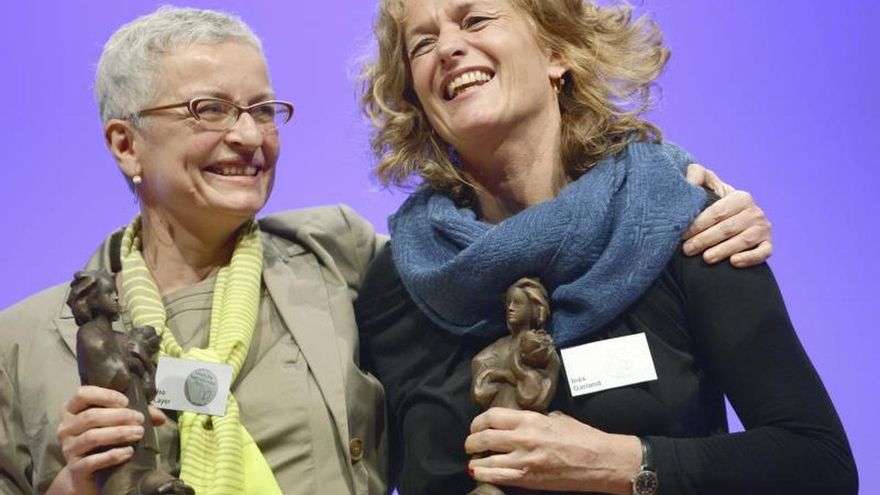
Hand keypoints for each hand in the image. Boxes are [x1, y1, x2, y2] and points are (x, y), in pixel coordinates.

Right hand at [53, 386, 162, 494]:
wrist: (85, 472)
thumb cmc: (101, 439)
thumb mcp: (113, 422)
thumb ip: (134, 414)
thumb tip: (160, 417)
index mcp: (71, 410)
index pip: (82, 394)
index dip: (105, 395)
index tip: (125, 402)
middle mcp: (65, 427)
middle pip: (91, 416)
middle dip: (119, 416)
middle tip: (140, 419)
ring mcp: (68, 448)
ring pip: (92, 437)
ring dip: (119, 433)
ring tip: (138, 433)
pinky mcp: (75, 468)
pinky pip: (93, 461)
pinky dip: (113, 455)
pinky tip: (128, 452)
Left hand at [465, 408, 640, 493]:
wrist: (601, 461)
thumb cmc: (583, 437)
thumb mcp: (557, 419)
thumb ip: (536, 419)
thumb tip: (521, 422)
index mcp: (531, 419)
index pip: (492, 416)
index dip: (478, 422)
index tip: (476, 426)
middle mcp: (524, 437)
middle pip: (484, 437)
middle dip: (471, 441)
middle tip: (470, 444)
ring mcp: (524, 460)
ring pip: (486, 459)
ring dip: (475, 460)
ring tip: (474, 461)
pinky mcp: (528, 479)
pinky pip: (497, 477)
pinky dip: (484, 474)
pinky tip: (480, 472)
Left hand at [684, 164, 771, 266]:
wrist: (733, 219)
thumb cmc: (715, 202)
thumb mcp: (707, 185)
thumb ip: (697, 175)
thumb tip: (689, 180)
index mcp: (741, 197)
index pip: (717, 212)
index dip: (698, 224)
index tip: (682, 234)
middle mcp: (755, 212)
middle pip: (728, 228)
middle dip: (705, 240)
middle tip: (687, 250)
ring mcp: (763, 229)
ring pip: (743, 241)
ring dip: (723, 250)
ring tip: (705, 258)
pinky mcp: (768, 244)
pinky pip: (763, 252)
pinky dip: (750, 258)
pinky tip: (734, 262)